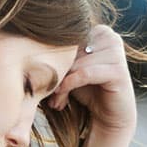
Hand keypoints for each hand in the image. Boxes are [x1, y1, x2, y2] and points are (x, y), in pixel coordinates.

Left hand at [48, 25, 136, 146]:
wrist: (109, 116)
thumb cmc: (86, 90)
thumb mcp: (70, 69)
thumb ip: (58, 54)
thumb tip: (28, 40)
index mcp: (99, 30)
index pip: (67, 38)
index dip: (53, 58)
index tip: (43, 78)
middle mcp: (110, 36)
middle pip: (71, 49)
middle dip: (58, 72)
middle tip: (50, 94)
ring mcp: (117, 52)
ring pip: (76, 62)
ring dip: (62, 83)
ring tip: (57, 99)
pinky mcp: (118, 72)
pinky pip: (85, 73)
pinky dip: (70, 85)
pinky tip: (61, 97)